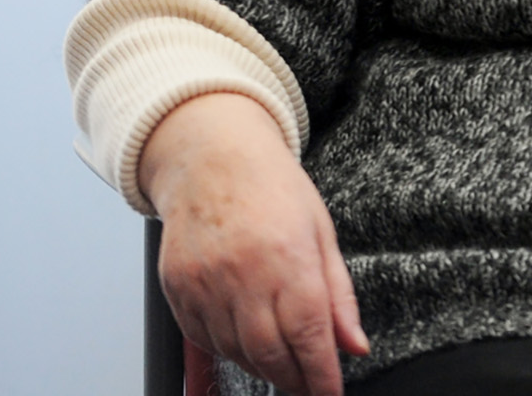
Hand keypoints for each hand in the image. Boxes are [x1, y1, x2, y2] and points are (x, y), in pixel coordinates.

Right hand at [140, 93, 368, 395]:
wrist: (211, 159)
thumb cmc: (272, 189)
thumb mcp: (322, 234)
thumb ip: (339, 296)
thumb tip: (355, 346)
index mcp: (288, 258)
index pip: (309, 336)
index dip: (321, 375)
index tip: (331, 393)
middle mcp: (242, 275)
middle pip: (269, 354)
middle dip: (293, 379)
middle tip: (309, 384)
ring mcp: (204, 283)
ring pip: (235, 352)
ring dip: (262, 367)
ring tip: (281, 362)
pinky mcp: (177, 288)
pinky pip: (202, 338)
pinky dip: (227, 351)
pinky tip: (245, 343)